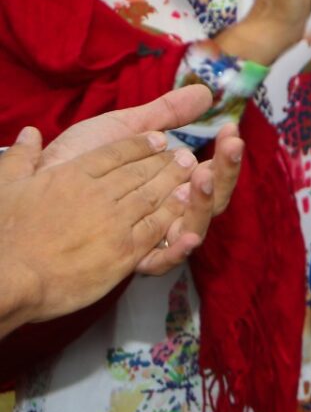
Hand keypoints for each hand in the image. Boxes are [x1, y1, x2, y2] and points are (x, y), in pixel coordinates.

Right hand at [0, 128, 197, 328]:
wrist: (11, 277)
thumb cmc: (3, 233)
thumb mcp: (5, 186)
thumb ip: (20, 158)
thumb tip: (30, 134)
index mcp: (70, 174)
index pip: (113, 153)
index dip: (139, 144)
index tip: (158, 138)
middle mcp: (97, 194)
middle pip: (139, 173)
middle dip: (164, 162)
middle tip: (182, 154)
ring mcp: (113, 223)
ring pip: (152, 197)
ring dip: (174, 183)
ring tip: (191, 172)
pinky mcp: (124, 252)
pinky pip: (156, 228)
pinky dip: (173, 213)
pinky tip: (185, 204)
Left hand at [30, 84, 241, 274]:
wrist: (37, 183)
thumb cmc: (79, 159)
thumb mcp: (127, 129)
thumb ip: (166, 113)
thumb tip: (206, 91)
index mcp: (176, 183)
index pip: (212, 172)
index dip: (226, 153)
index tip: (231, 130)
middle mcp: (172, 211)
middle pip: (212, 199)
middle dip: (224, 171)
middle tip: (230, 146)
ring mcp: (156, 235)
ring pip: (195, 228)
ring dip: (203, 203)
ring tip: (202, 177)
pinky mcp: (134, 256)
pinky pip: (164, 261)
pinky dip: (177, 251)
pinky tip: (185, 235)